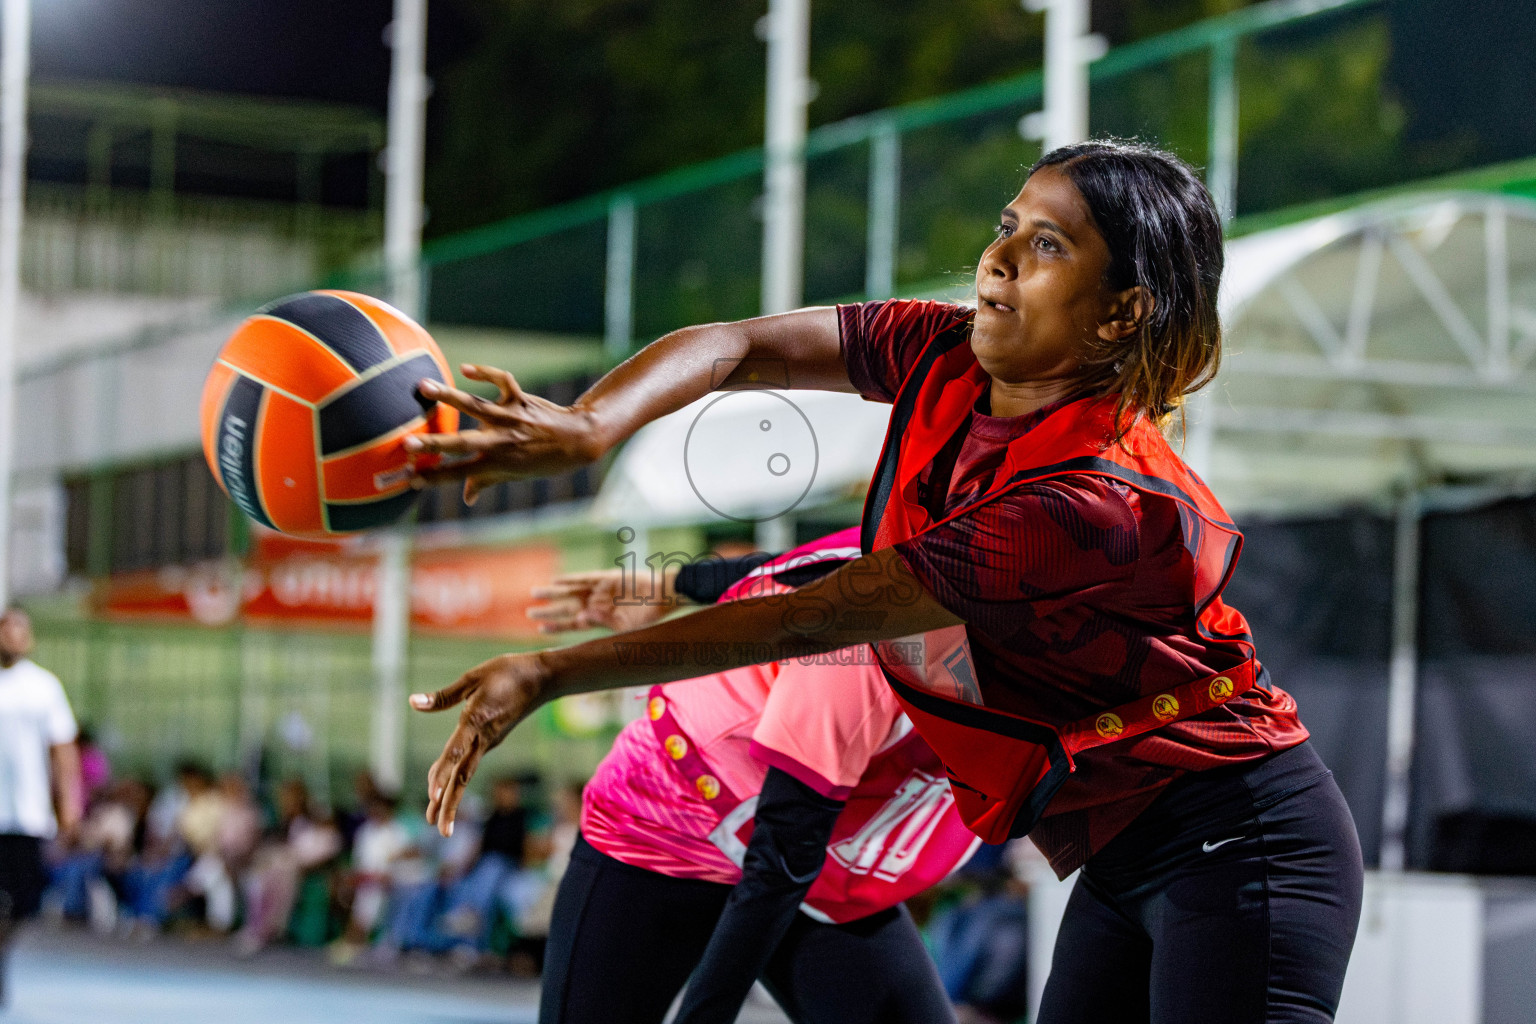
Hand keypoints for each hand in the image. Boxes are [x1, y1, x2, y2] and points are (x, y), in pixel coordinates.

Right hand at [404, 364, 603, 504]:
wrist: (577, 440)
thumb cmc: (543, 461)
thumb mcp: (514, 474)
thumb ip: (485, 482)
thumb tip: (466, 498)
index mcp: (496, 464)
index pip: (458, 474)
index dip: (432, 477)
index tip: (406, 478)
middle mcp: (501, 441)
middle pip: (462, 444)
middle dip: (434, 445)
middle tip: (406, 444)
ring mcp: (510, 418)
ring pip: (476, 405)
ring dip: (449, 396)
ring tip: (422, 387)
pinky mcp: (520, 399)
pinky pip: (501, 381)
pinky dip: (484, 373)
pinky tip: (465, 369)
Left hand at [410, 651, 550, 836]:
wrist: (542, 678)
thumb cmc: (508, 671)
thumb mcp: (473, 677)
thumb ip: (443, 695)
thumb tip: (413, 702)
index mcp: (477, 722)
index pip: (457, 753)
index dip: (443, 774)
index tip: (433, 796)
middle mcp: (484, 738)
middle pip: (463, 776)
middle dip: (450, 804)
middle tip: (439, 831)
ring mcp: (489, 742)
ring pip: (466, 774)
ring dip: (451, 798)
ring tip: (436, 819)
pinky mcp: (491, 739)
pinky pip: (469, 763)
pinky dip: (454, 777)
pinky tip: (442, 785)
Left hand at [527, 567, 683, 633]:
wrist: (664, 596)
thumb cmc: (649, 617)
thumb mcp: (627, 629)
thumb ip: (604, 625)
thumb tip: (581, 620)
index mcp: (601, 620)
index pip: (573, 625)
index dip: (557, 626)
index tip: (540, 629)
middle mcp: (597, 605)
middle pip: (567, 608)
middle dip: (549, 610)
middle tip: (529, 612)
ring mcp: (600, 591)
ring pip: (571, 592)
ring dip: (554, 593)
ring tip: (534, 593)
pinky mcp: (607, 578)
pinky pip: (584, 579)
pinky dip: (570, 580)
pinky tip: (556, 580)